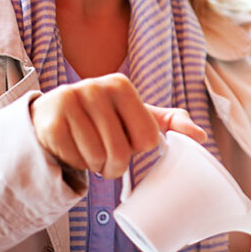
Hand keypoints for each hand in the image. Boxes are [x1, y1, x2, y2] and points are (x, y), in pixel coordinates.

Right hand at [29, 73, 207, 178]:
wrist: (55, 115)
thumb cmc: (105, 118)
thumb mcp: (138, 115)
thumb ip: (172, 121)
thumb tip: (201, 137)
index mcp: (121, 85)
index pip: (147, 138)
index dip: (138, 148)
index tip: (127, 141)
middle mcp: (94, 87)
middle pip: (121, 151)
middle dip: (116, 166)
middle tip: (108, 161)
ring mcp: (69, 102)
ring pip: (96, 158)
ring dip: (96, 166)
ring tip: (91, 154)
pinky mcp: (49, 122)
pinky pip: (74, 159)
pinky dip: (77, 164)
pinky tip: (74, 150)